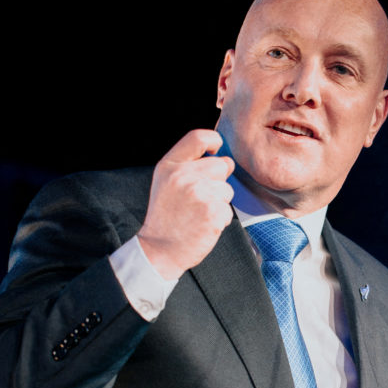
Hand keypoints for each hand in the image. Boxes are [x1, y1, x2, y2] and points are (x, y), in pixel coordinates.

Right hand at [137, 129, 234, 279]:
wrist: (159, 249)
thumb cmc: (167, 216)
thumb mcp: (166, 182)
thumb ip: (188, 165)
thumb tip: (223, 157)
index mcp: (170, 166)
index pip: (199, 137)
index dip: (214, 141)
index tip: (216, 151)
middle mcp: (183, 176)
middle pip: (222, 164)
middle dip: (218, 181)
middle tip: (199, 198)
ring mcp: (199, 194)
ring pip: (227, 189)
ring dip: (219, 202)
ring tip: (198, 213)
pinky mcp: (213, 212)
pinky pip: (228, 209)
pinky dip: (220, 219)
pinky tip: (202, 224)